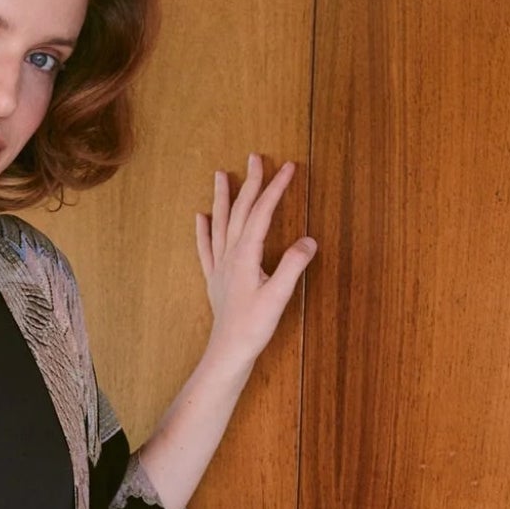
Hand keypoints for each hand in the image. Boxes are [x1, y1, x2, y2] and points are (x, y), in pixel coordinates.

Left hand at [195, 154, 318, 374]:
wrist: (228, 351)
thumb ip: (293, 265)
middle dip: (250, 183)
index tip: (288, 167)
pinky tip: (200, 217)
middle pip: (240, 211)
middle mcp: (229, 255)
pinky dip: (203, 230)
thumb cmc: (254, 326)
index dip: (275, 188)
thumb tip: (309, 240)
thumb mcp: (279, 296)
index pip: (262, 213)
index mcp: (246, 255)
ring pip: (220, 224)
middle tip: (256, 157)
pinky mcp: (215, 279)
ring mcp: (219, 266)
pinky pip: (206, 248)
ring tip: (220, 174)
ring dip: (222, 198)